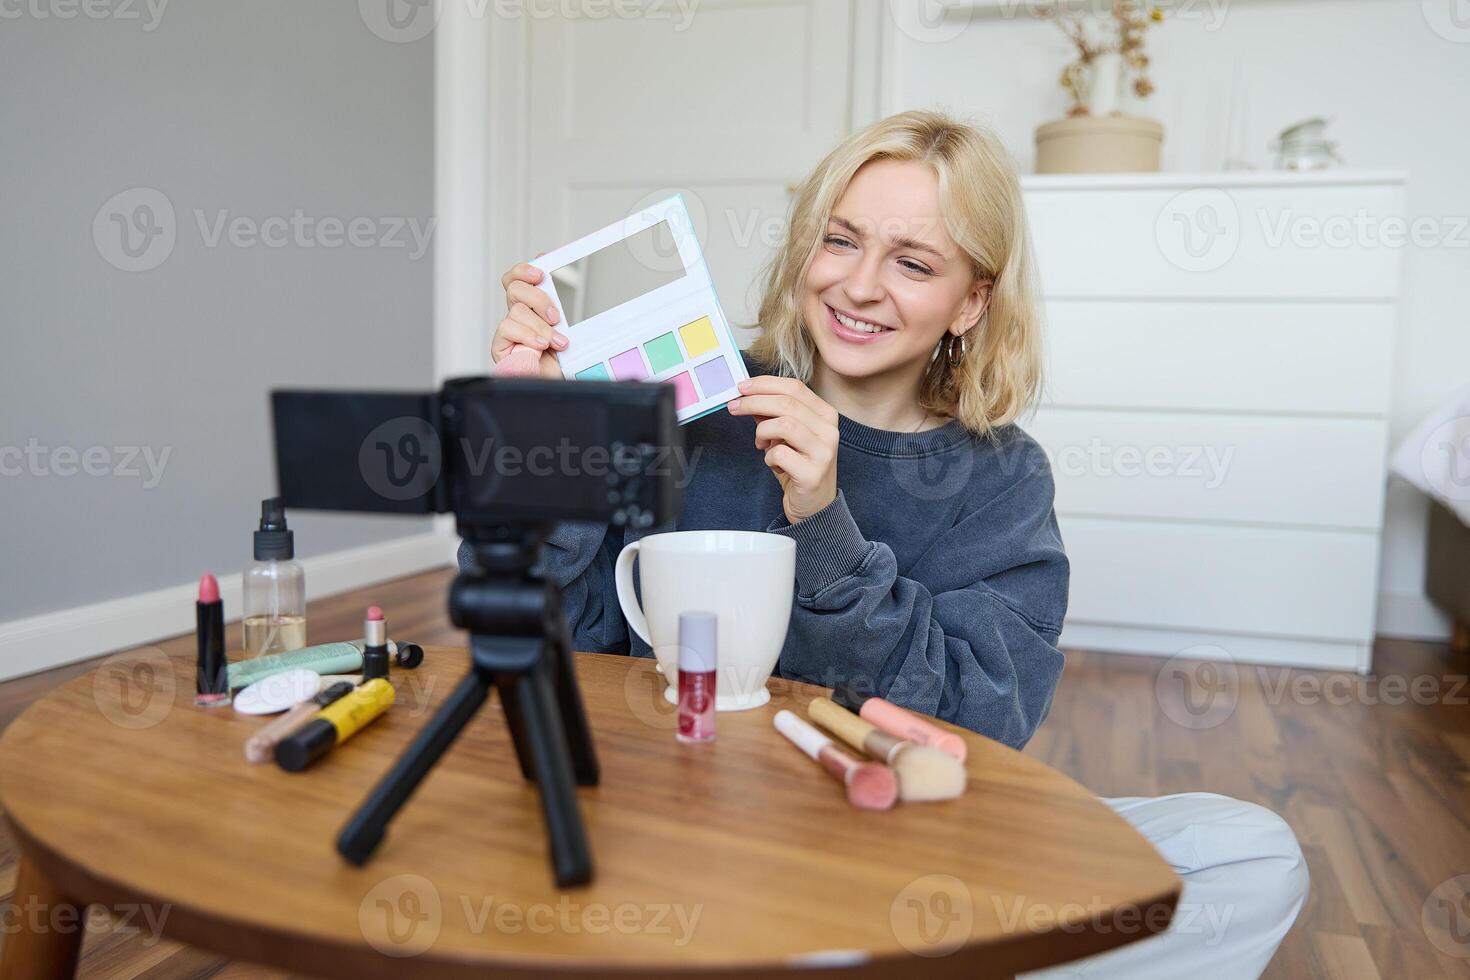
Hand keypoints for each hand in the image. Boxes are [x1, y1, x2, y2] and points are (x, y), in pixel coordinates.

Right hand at [492, 261, 567, 378]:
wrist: (558, 385)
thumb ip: (564, 304)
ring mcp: (509, 330)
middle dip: (538, 298)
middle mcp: (519, 316)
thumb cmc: (563, 359)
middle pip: (515, 288)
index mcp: (532, 306)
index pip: (518, 279)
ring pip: (516, 310)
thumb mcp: (571, 328)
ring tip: (556, 341)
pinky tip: (540, 345)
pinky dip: (527, 334)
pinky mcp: (500, 345)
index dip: (524, 270)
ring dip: (540, 325)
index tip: (540, 273)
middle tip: (556, 316)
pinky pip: (507, 328)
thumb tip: (557, 278)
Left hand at [727, 376, 838, 522]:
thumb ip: (772, 414)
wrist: (814, 505)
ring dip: (762, 432)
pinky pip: (780, 454)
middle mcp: (829, 430)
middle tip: (734, 407)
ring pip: (784, 425)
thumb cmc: (798, 466)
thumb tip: (747, 395)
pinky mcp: (813, 474)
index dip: (765, 384)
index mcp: (825, 415)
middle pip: (786, 403)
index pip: (794, 388)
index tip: (742, 387)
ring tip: (760, 443)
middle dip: (754, 402)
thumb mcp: (786, 436)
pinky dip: (768, 457)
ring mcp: (824, 452)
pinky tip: (773, 464)